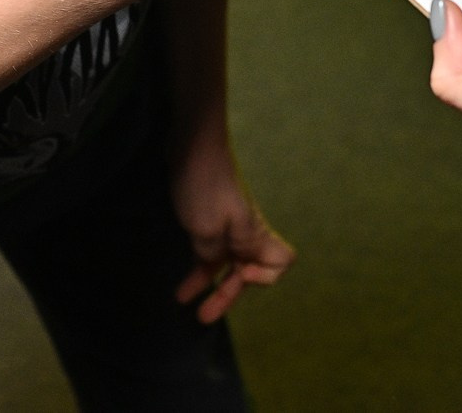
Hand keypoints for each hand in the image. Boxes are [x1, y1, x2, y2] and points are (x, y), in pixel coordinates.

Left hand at [170, 142, 295, 323]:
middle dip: (229, 295)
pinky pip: (209, 253)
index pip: (280, 262)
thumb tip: (215, 261)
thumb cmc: (204, 185)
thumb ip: (214, 253)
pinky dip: (198, 270)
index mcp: (253, 234)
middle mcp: (245, 233)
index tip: (240, 274)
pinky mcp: (206, 219)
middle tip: (203, 316)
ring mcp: (226, 226)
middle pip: (249, 271)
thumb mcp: (207, 227)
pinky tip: (182, 286)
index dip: (264, 277)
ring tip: (191, 308)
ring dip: (212, 287)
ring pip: (226, 265)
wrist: (191, 144)